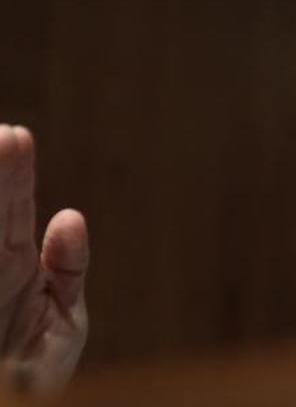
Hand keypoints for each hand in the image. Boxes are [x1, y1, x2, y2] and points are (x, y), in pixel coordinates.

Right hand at [0, 125, 87, 393]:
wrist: (16, 404)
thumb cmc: (30, 374)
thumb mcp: (61, 322)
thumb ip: (68, 269)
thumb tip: (70, 217)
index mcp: (10, 268)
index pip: (9, 211)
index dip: (12, 174)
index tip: (14, 134)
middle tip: (3, 136)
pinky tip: (2, 231)